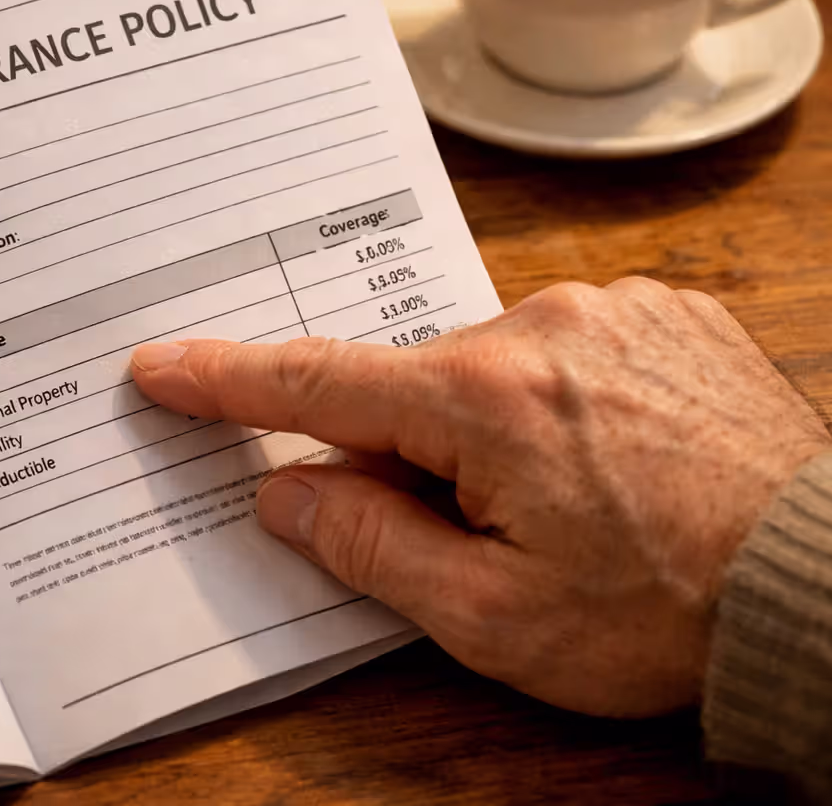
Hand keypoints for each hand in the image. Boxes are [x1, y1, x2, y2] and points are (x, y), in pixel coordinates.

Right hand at [130, 278, 831, 716]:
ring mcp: (611, 308)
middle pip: (410, 382)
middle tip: (470, 530)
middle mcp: (543, 326)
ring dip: (487, 427)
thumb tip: (288, 488)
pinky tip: (605, 461)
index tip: (161, 365)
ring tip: (568, 506)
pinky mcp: (664, 311)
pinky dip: (549, 398)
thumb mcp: (495, 619)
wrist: (825, 589)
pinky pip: (558, 344)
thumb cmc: (668, 614)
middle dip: (407, 448)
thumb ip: (370, 545)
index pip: (317, 381)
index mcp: (486, 399)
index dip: (228, 379)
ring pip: (486, 364)